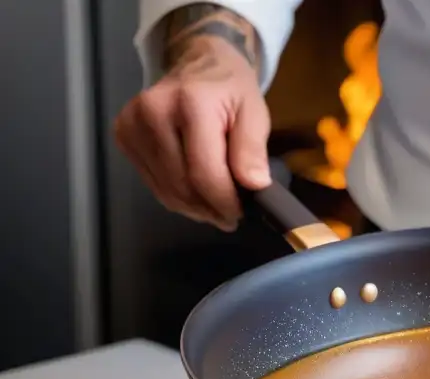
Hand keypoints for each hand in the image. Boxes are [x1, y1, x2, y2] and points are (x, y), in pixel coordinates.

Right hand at [114, 35, 270, 230]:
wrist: (198, 63)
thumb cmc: (230, 90)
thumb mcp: (254, 114)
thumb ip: (252, 149)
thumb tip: (253, 185)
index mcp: (190, 104)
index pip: (204, 173)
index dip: (225, 202)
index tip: (242, 212)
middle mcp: (153, 112)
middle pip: (183, 187)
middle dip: (211, 208)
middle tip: (232, 212)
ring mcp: (132, 124)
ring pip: (167, 192)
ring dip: (195, 207)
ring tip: (216, 202)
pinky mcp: (123, 136)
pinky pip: (154, 185)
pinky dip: (178, 196)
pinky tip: (195, 188)